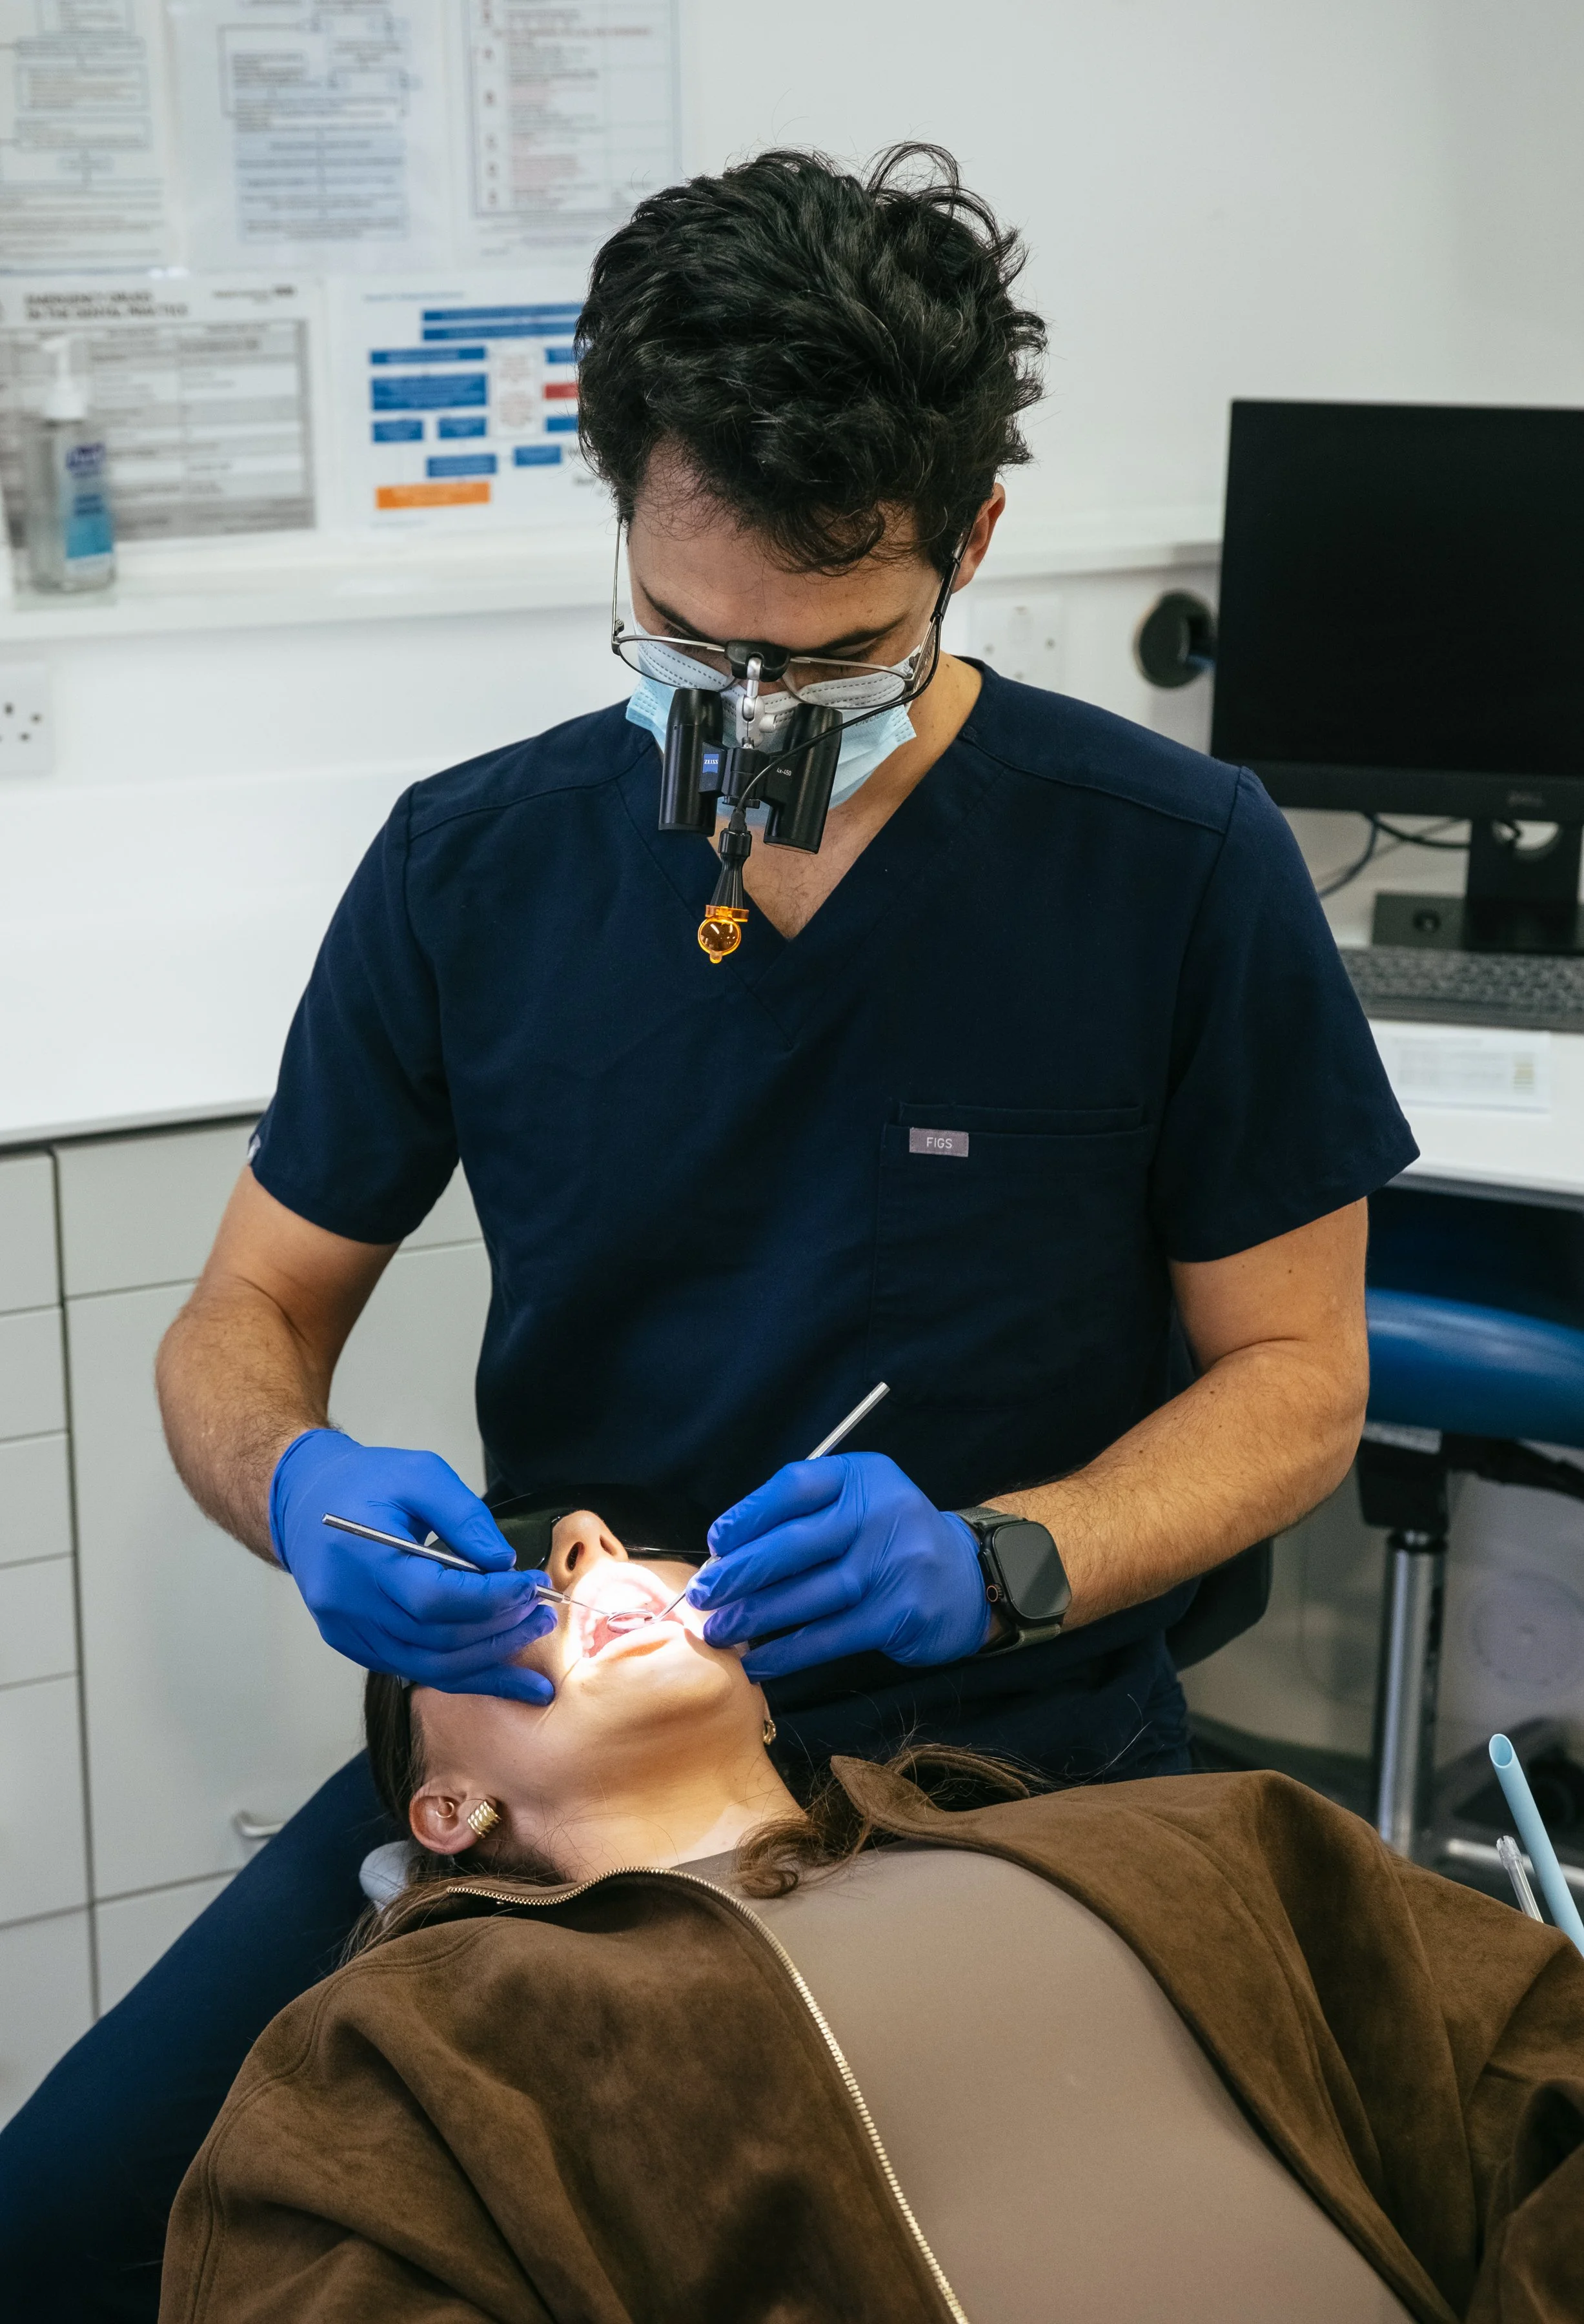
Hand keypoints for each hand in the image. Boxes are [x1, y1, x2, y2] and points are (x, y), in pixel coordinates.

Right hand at [270, 1430, 555, 1702]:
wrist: (304, 1501)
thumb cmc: (365, 1481)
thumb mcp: (419, 1474)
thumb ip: (463, 1516)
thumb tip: (503, 1563)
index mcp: (362, 1558)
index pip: (435, 1597)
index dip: (492, 1598)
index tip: (533, 1584)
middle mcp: (349, 1605)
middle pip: (436, 1638)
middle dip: (500, 1631)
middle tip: (544, 1615)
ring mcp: (347, 1631)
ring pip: (428, 1666)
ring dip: (489, 1662)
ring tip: (533, 1645)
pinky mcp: (352, 1644)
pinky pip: (414, 1668)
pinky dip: (462, 1673)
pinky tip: (502, 1673)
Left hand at [692, 1452, 990, 1679]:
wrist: (966, 1579)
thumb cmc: (891, 1538)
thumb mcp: (860, 1502)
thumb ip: (806, 1513)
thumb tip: (729, 1552)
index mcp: (864, 1477)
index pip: (794, 1486)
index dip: (748, 1514)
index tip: (716, 1541)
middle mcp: (881, 1514)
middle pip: (794, 1544)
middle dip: (740, 1572)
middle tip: (703, 1594)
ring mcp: (893, 1565)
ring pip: (808, 1594)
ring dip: (755, 1616)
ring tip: (719, 1630)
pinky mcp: (898, 1613)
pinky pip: (829, 1636)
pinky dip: (788, 1651)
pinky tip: (758, 1661)